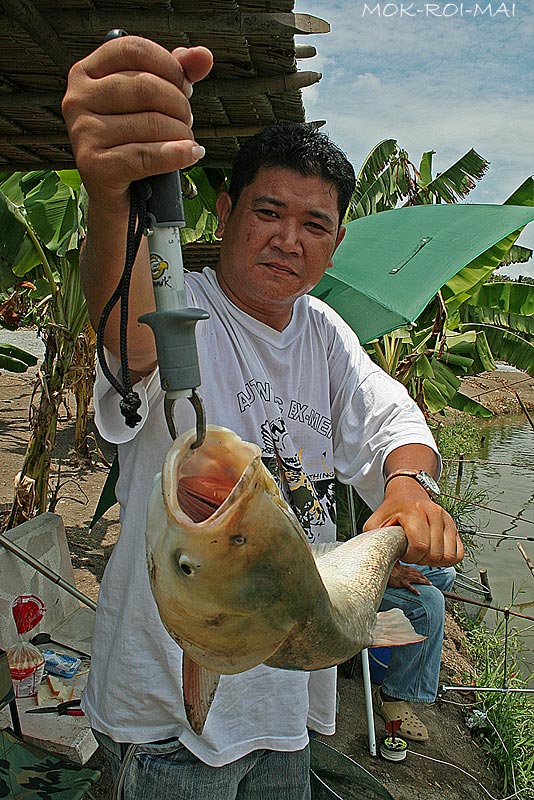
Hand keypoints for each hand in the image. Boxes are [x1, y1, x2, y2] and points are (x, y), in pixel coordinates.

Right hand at [62, 36, 212, 209]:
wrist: (119, 198)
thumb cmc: (134, 144)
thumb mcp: (151, 103)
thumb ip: (175, 74)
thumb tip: (203, 56)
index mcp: (87, 73)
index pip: (134, 49)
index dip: (170, 66)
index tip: (184, 87)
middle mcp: (78, 99)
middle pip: (146, 86)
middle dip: (179, 105)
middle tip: (186, 121)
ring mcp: (83, 132)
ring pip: (152, 122)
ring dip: (181, 135)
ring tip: (184, 142)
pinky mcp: (94, 165)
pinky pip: (148, 155)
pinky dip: (177, 155)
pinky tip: (190, 155)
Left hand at [363, 476, 462, 566]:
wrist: (407, 492)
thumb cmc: (392, 510)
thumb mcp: (375, 523)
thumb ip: (376, 543)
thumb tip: (387, 568)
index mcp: (414, 511)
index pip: (420, 546)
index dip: (411, 557)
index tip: (403, 553)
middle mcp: (433, 513)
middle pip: (435, 554)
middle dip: (421, 560)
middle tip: (411, 553)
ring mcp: (446, 519)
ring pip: (448, 556)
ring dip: (434, 561)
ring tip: (422, 553)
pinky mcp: (453, 526)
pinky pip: (458, 554)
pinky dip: (447, 559)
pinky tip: (433, 553)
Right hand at [387, 562, 431, 594]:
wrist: (383, 571)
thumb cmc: (389, 569)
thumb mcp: (396, 566)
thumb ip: (401, 567)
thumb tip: (402, 568)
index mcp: (407, 568)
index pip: (417, 571)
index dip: (422, 574)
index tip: (425, 577)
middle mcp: (408, 572)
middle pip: (419, 575)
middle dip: (425, 578)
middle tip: (430, 583)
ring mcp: (406, 577)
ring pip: (418, 579)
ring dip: (424, 581)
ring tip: (430, 584)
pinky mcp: (402, 583)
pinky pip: (410, 587)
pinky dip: (415, 590)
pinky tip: (418, 594)